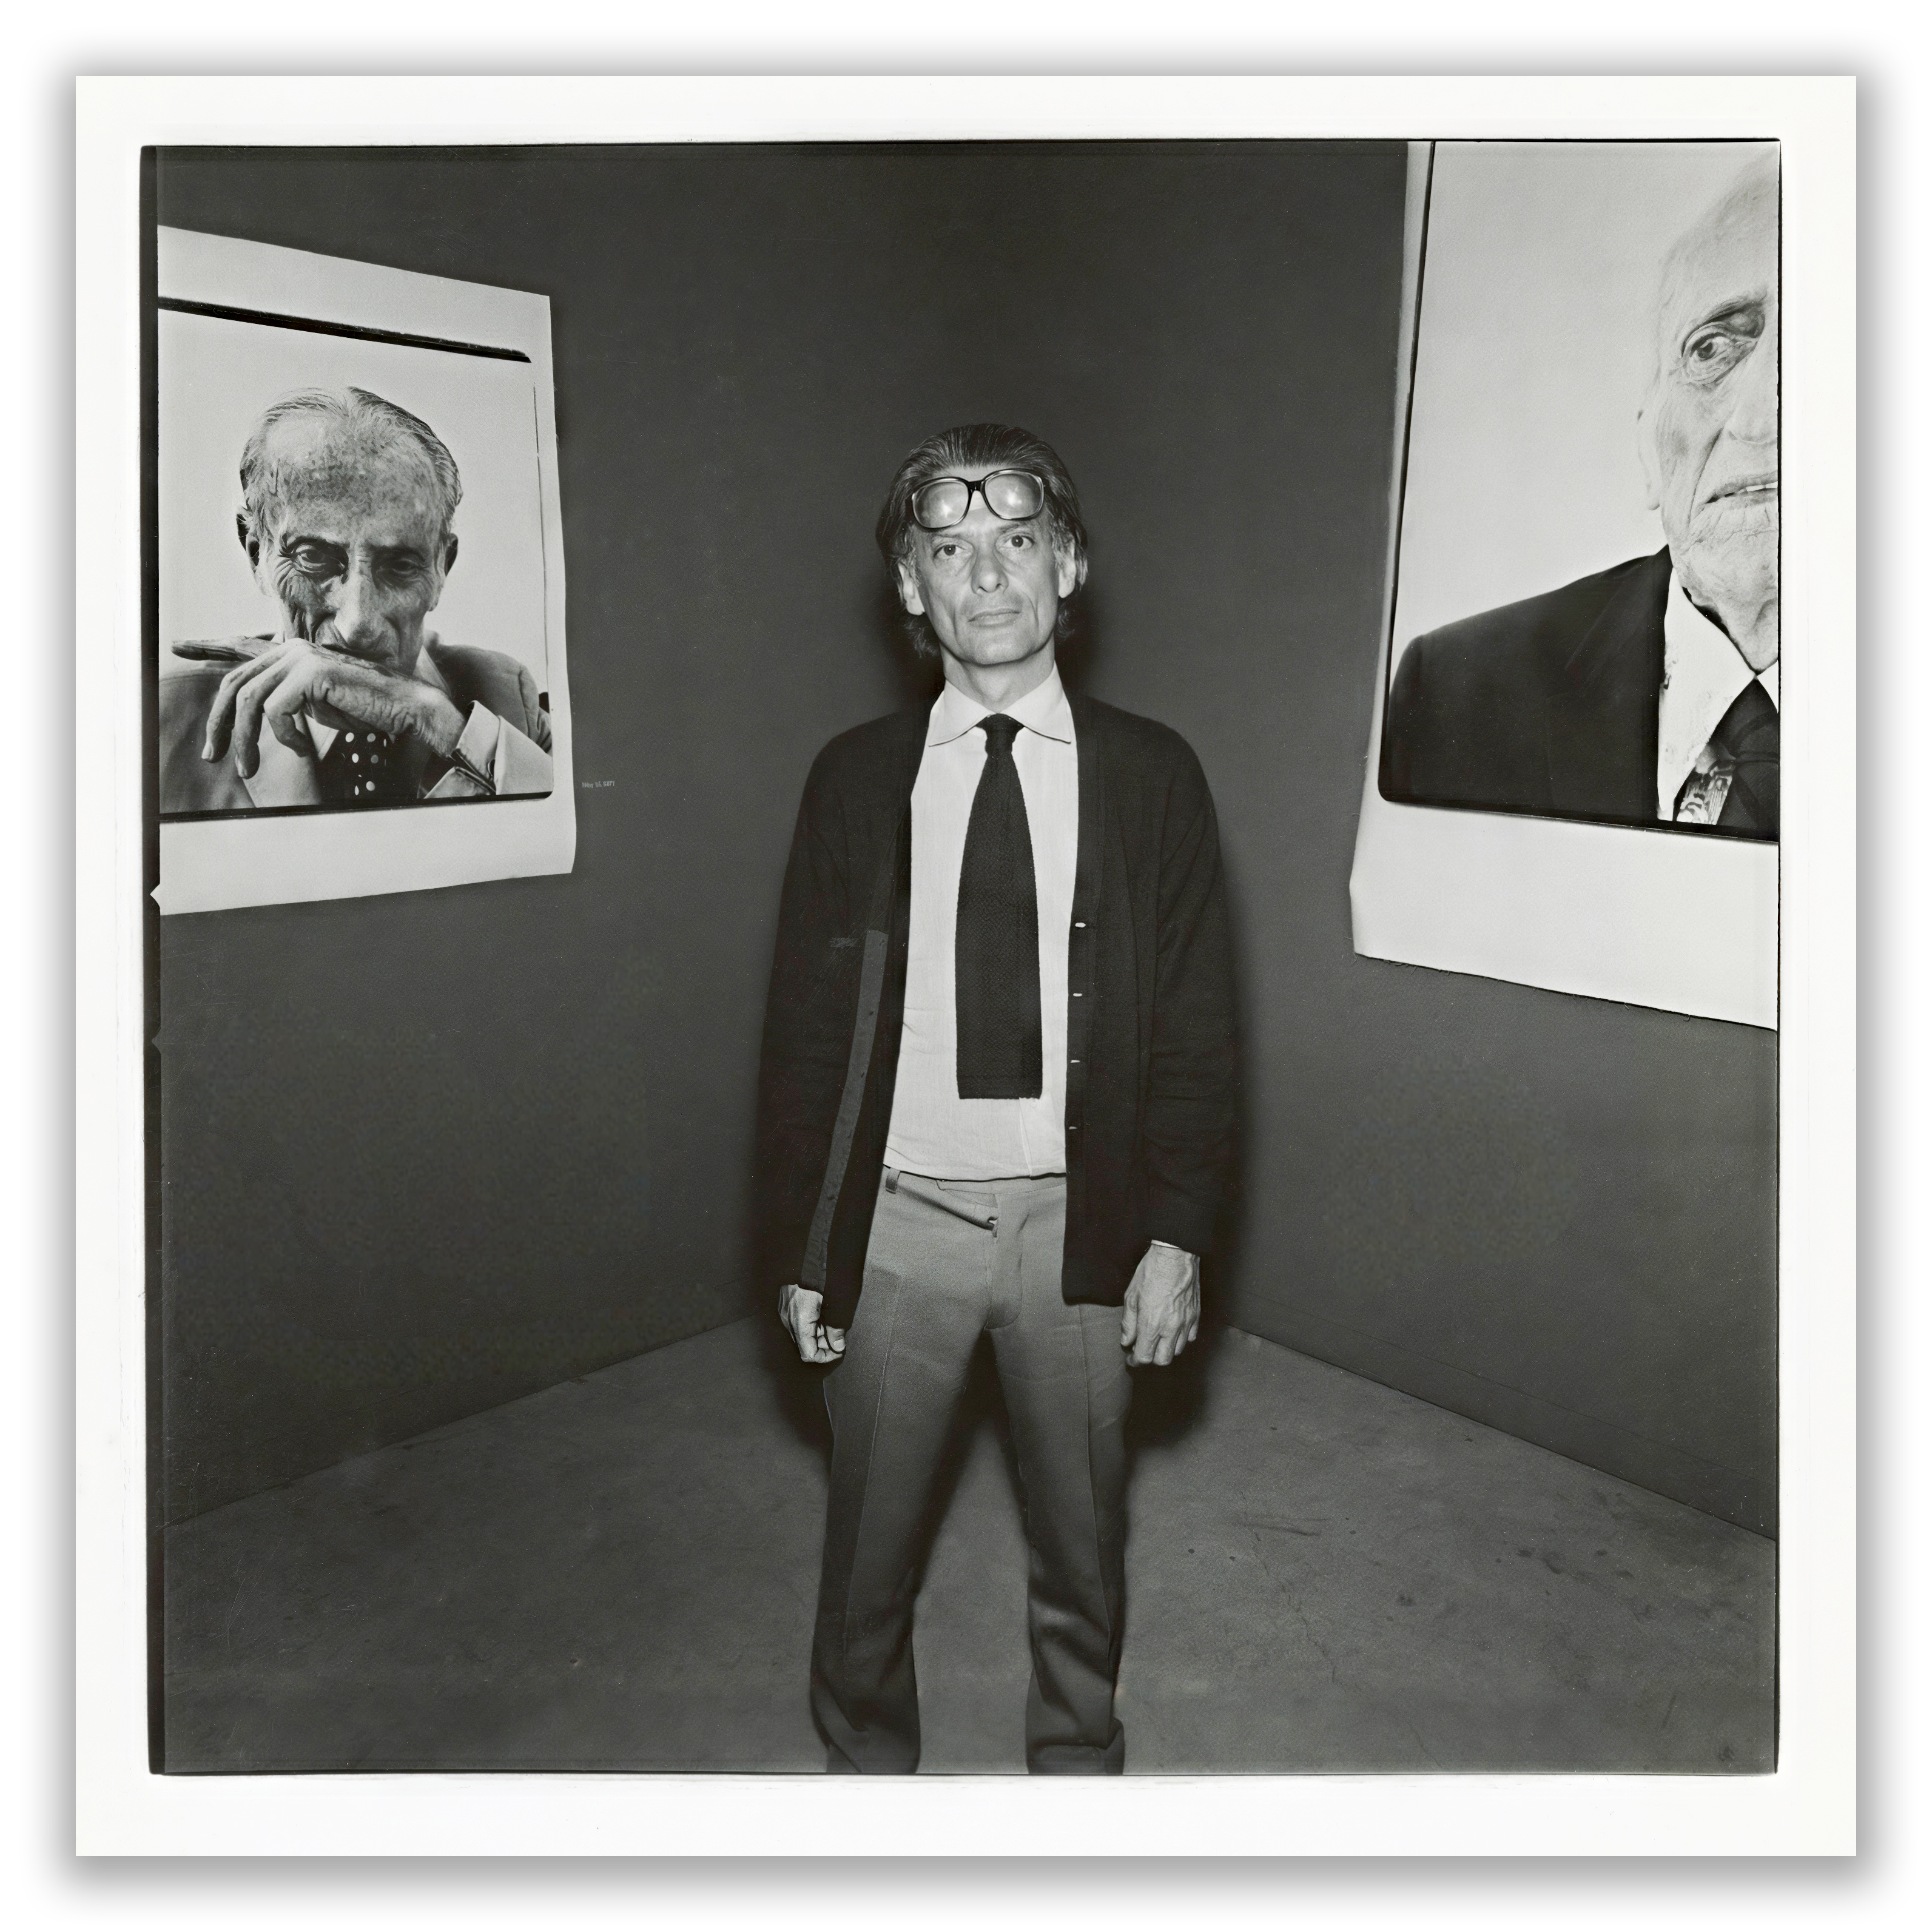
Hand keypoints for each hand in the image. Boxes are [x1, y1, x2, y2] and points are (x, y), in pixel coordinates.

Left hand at [200, 640, 467, 778]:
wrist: (408, 708)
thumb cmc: (369, 710)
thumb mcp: (318, 706)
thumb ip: (289, 701)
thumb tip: (262, 716)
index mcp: (291, 654)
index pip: (240, 652)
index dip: (206, 647)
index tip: (177, 646)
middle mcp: (292, 650)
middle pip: (235, 685)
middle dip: (219, 725)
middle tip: (215, 757)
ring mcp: (301, 658)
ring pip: (249, 701)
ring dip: (244, 740)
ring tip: (248, 768)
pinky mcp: (312, 674)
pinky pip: (277, 711)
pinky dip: (285, 737)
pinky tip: (302, 749)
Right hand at [779, 1283, 846, 1364]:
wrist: (808, 1261)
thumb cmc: (821, 1280)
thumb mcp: (834, 1305)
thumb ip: (835, 1327)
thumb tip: (838, 1346)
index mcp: (800, 1322)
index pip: (809, 1354)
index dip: (825, 1356)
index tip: (838, 1351)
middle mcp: (789, 1320)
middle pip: (805, 1345)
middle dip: (823, 1345)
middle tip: (838, 1339)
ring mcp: (786, 1313)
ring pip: (802, 1334)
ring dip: (818, 1334)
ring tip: (832, 1326)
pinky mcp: (786, 1307)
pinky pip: (799, 1323)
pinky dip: (811, 1325)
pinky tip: (823, 1317)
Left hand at [1119, 1244, 1199, 1365]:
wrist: (1175, 1256)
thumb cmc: (1152, 1272)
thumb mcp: (1131, 1296)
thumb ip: (1128, 1323)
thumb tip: (1126, 1340)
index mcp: (1151, 1324)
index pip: (1144, 1357)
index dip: (1135, 1360)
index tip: (1131, 1357)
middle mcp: (1170, 1328)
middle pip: (1163, 1360)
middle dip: (1151, 1358)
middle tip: (1142, 1350)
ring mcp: (1186, 1323)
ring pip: (1177, 1351)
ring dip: (1165, 1349)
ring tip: (1157, 1339)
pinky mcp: (1196, 1316)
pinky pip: (1190, 1338)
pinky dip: (1180, 1339)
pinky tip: (1172, 1330)